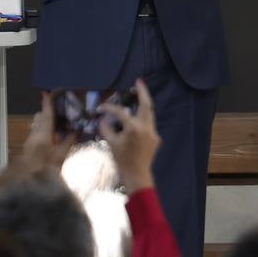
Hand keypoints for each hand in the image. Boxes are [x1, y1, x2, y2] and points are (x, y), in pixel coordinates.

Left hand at [21, 91, 76, 172]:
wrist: (28, 184)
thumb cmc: (46, 170)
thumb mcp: (61, 156)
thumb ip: (68, 141)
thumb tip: (77, 130)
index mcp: (43, 136)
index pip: (46, 116)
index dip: (47, 104)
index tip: (47, 93)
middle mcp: (34, 135)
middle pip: (40, 118)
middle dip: (48, 112)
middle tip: (60, 109)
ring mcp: (30, 141)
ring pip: (37, 125)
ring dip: (46, 121)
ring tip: (59, 122)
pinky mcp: (29, 147)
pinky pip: (37, 132)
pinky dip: (45, 129)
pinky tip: (53, 135)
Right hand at [98, 78, 159, 193]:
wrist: (137, 174)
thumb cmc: (122, 160)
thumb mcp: (111, 143)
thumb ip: (106, 128)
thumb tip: (103, 119)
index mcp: (133, 128)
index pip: (120, 112)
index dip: (109, 108)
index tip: (102, 107)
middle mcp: (146, 127)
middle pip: (147, 105)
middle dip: (143, 92)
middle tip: (139, 81)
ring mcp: (153, 132)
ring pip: (148, 114)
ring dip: (142, 106)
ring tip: (136, 97)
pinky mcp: (156, 138)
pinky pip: (148, 125)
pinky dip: (141, 121)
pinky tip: (134, 122)